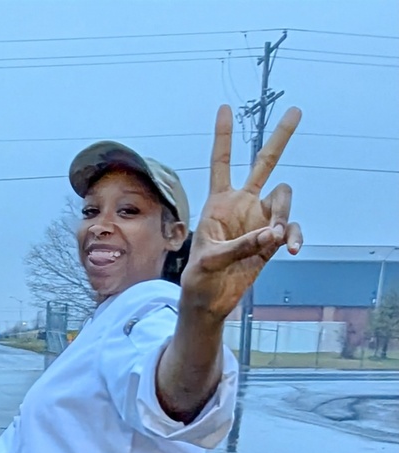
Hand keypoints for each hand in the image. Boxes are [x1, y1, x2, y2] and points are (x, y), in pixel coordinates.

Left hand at [181, 104, 303, 321]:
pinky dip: (294, 236)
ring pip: (283, 199)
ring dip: (284, 214)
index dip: (223, 137)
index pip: (220, 163)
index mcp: (218, 203)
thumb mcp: (211, 261)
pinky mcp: (272, 240)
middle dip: (279, 138)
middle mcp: (242, 205)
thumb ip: (241, 246)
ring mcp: (259, 220)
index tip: (225, 108)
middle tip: (296, 111)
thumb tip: (272, 234)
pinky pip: (291, 229)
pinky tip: (291, 248)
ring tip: (275, 238)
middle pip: (263, 163)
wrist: (210, 301)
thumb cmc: (199, 279)